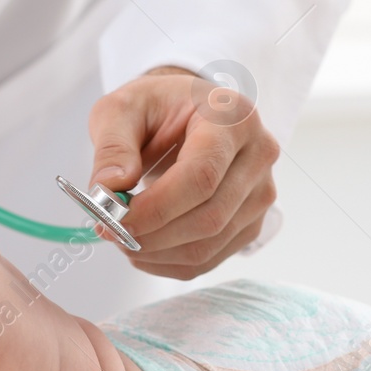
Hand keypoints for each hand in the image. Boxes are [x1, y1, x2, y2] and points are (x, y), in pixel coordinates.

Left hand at [87, 65, 280, 279]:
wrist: (186, 114)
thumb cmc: (156, 107)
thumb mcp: (122, 109)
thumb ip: (112, 147)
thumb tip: (109, 189)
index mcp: (232, 118)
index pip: (202, 176)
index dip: (157, 207)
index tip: (116, 219)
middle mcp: (258, 156)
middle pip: (210, 216)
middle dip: (152, 235)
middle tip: (109, 232)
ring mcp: (261, 193)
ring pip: (209, 245)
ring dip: (157, 253)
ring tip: (121, 237)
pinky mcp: (251, 222)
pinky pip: (209, 258)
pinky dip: (168, 263)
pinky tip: (143, 248)